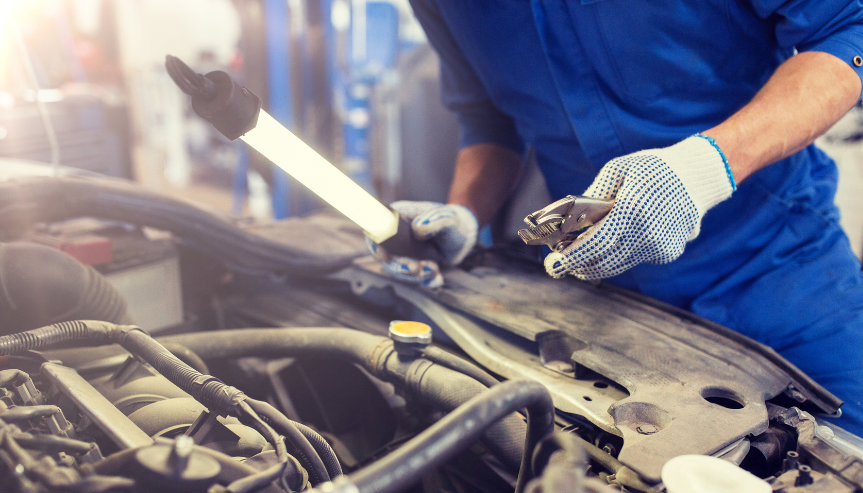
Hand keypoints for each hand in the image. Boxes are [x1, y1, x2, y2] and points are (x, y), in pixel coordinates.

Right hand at [366, 201, 477, 287]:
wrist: (464, 236)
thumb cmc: (453, 221)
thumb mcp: (448, 218)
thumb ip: (434, 220)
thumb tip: (416, 229)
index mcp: (398, 218)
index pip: (376, 230)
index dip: (375, 244)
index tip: (384, 256)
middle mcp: (396, 237)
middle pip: (386, 256)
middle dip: (399, 265)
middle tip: (416, 267)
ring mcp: (403, 253)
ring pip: (399, 270)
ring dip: (415, 275)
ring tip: (434, 270)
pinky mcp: (412, 266)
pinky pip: (413, 278)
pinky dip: (424, 281)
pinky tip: (438, 279)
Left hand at [544, 135, 735, 279]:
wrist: (699, 177)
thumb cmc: (654, 168)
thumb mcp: (618, 170)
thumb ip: (593, 195)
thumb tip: (569, 217)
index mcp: (632, 211)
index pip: (595, 244)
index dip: (572, 258)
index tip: (553, 265)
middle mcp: (647, 234)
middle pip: (604, 262)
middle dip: (578, 266)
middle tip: (558, 266)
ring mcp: (660, 247)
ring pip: (618, 265)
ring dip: (596, 264)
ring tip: (578, 260)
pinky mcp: (668, 253)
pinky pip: (635, 259)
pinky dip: (620, 255)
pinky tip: (612, 246)